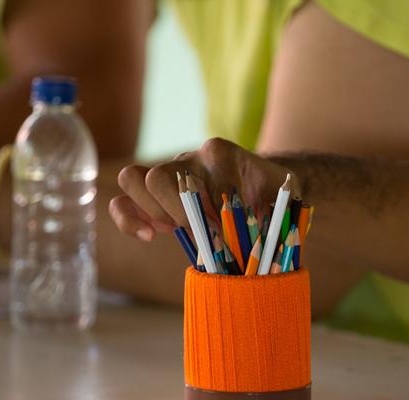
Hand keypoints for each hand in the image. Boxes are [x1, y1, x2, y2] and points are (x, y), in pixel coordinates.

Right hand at [111, 138, 291, 241]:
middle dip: (177, 213)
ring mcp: (168, 174)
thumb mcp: (283, 197)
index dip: (216, 208)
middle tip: (202, 230)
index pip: (198, 177)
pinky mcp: (154, 196)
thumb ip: (273, 209)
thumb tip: (248, 235)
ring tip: (175, 230)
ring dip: (152, 212)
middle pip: (158, 177)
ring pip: (133, 179)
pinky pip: (124, 202)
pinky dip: (130, 221)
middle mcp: (190, 159)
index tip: (230, 226)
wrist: (266, 188)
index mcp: (222, 154)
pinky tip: (151, 236)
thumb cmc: (274, 196)